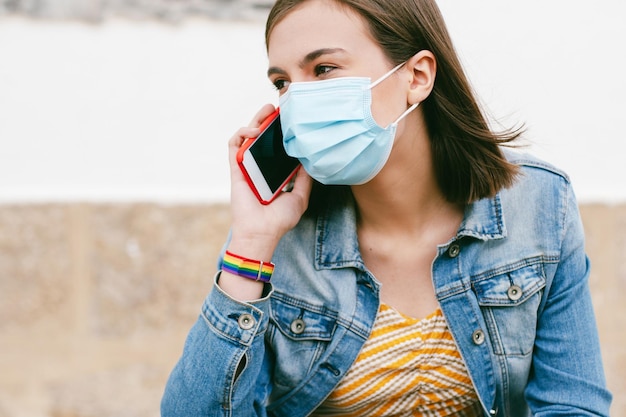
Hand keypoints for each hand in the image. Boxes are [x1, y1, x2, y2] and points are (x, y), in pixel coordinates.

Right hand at [227, 104, 312, 260]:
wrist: (262, 232)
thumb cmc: (280, 219)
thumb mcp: (300, 196)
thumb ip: (304, 178)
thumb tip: (311, 159)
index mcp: (274, 173)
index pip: (276, 147)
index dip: (281, 132)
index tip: (291, 120)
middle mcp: (259, 167)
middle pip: (261, 137)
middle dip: (267, 120)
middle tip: (278, 108)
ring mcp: (246, 167)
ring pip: (247, 137)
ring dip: (254, 120)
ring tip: (266, 112)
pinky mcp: (235, 169)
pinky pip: (234, 146)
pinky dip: (242, 133)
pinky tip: (254, 130)